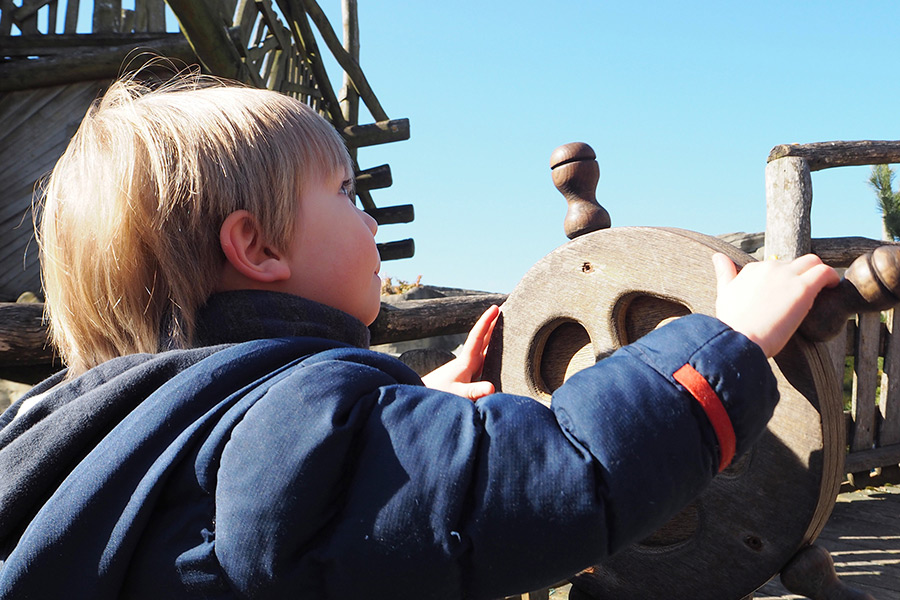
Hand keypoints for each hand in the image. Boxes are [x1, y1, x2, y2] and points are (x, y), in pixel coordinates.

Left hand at [421, 305, 499, 400]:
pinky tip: (494, 349)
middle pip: (482, 338)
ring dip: (491, 335)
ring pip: (482, 347)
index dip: (487, 322)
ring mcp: (467, 367)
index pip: (478, 337)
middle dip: (492, 323)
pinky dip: (490, 350)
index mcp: (466, 362)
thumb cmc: (439, 396)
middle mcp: (467, 361)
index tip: (495, 307)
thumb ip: (474, 391)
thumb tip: (491, 388)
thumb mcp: (459, 394)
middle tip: (502, 307)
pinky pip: (482, 358)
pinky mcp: (466, 375)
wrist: (422, 399)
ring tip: (502, 324)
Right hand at [713, 253, 839, 357]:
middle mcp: (769, 267)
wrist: (739, 340)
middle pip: (795, 262)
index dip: (785, 279)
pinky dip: (831, 277)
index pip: (775, 267)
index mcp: (752, 269)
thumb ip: (724, 273)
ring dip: (819, 273)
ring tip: (823, 288)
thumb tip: (718, 256)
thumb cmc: (732, 324)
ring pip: (812, 262)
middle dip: (803, 274)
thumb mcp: (724, 294)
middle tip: (807, 292)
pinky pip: (824, 272)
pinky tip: (832, 288)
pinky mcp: (803, 288)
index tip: (788, 294)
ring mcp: (786, 276)